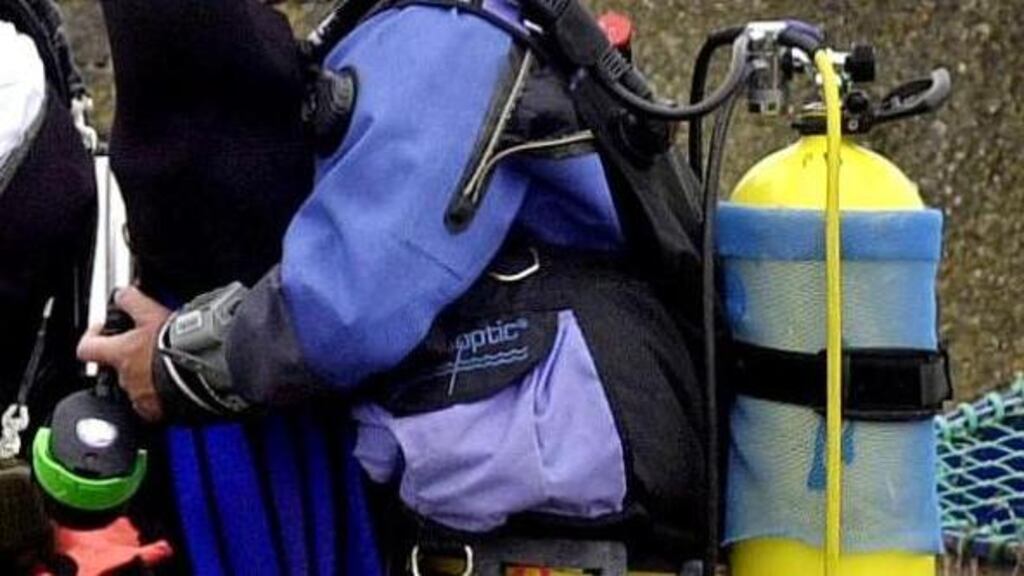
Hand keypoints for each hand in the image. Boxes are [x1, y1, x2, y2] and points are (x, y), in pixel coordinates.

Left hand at [77, 286, 170, 421]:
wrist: (203, 367)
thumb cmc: (177, 344)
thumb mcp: (151, 312)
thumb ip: (132, 301)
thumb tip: (121, 294)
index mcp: (120, 354)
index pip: (86, 349)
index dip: (92, 338)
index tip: (103, 332)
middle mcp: (126, 378)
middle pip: (116, 368)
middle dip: (130, 359)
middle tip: (149, 348)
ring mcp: (141, 396)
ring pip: (137, 386)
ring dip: (147, 377)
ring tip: (168, 366)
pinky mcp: (159, 410)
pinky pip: (153, 406)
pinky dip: (160, 397)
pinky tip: (175, 385)